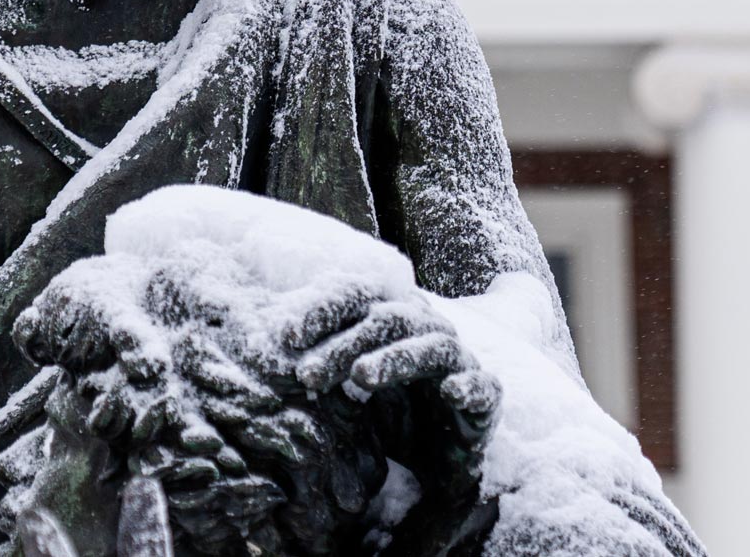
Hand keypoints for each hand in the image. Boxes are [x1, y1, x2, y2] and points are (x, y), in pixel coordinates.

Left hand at [280, 284, 499, 488]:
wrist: (441, 453)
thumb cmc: (388, 409)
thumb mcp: (346, 385)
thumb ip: (318, 362)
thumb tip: (263, 347)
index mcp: (390, 316)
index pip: (356, 296)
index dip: (322, 308)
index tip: (284, 336)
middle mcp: (425, 328)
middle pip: (385, 319)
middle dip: (343, 344)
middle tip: (306, 375)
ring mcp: (458, 360)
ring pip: (431, 345)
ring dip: (395, 357)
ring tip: (362, 377)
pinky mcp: (486, 396)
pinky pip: (482, 385)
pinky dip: (469, 385)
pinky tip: (450, 392)